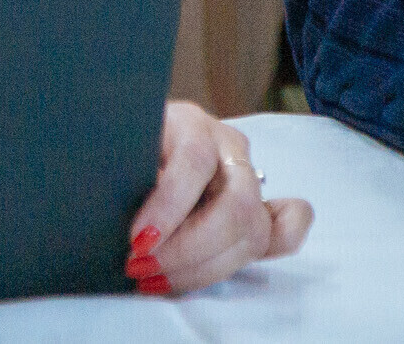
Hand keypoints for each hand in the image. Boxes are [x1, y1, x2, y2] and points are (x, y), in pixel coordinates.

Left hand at [124, 100, 312, 294]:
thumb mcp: (116, 151)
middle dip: (188, 249)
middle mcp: (227, 145)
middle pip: (236, 204)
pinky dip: (266, 250)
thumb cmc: (122, 150)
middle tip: (142, 267)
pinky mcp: (260, 205)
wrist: (131, 139)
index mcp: (191, 122)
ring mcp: (249, 175)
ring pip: (253, 230)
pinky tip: (211, 268)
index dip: (169, 206)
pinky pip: (288, 228)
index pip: (194, 161)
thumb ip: (126, 176)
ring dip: (203, 268)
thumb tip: (133, 226)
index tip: (137, 240)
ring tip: (156, 280)